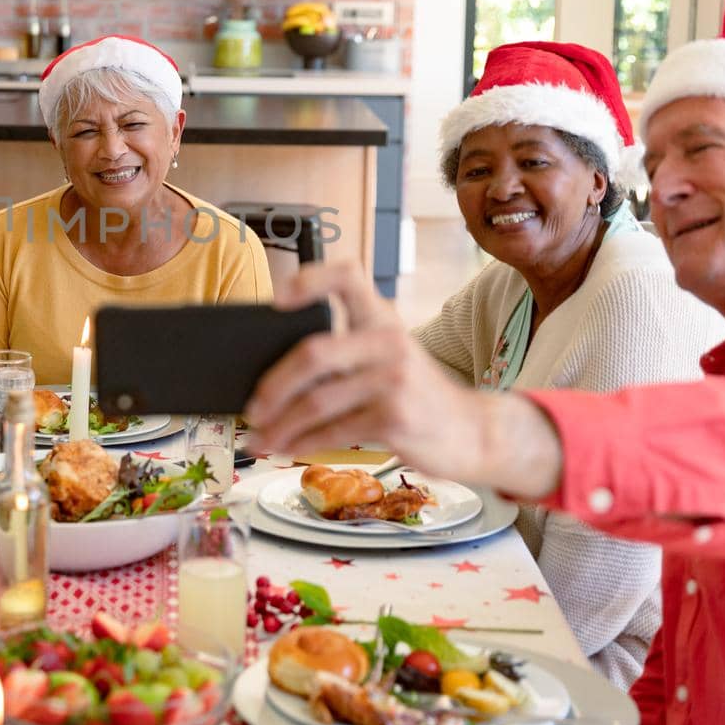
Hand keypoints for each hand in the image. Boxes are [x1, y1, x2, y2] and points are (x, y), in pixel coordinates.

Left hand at [243, 260, 562, 497]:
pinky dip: (302, 443)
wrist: (473, 431)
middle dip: (272, 385)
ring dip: (280, 425)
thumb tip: (271, 376)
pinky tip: (288, 448)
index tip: (277, 300)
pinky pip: (333, 432)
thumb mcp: (389, 357)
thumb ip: (345, 353)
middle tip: (251, 407)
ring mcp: (393, 380)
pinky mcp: (395, 418)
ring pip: (316, 401)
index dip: (309, 280)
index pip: (347, 276)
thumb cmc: (416, 393)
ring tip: (260, 439)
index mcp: (382, 317)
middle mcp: (388, 341)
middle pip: (312, 354)